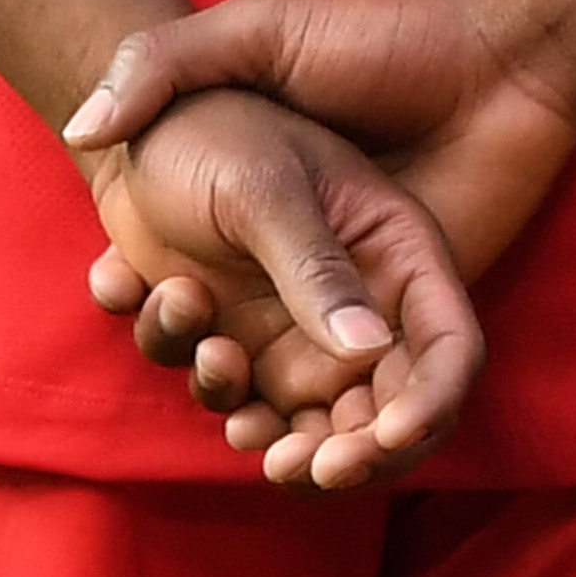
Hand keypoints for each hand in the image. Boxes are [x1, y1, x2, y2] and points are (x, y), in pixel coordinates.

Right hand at [65, 0, 575, 472]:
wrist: (502, 50)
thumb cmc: (380, 34)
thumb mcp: (257, 31)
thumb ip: (163, 63)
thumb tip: (80, 133)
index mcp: (261, 214)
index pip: (188, 290)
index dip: (150, 312)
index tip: (121, 293)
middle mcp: (308, 266)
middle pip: (241, 363)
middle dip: (209, 385)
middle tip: (208, 363)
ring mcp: (372, 301)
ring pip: (311, 406)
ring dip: (279, 439)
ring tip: (254, 428)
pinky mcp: (434, 326)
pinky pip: (395, 411)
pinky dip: (366, 444)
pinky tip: (324, 447)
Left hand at [76, 85, 484, 490]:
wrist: (138, 116)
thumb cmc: (220, 126)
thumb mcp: (268, 189)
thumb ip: (314, 268)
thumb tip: (366, 351)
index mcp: (395, 252)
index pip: (447, 351)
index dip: (425, 410)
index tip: (375, 444)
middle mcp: (351, 301)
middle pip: (374, 413)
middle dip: (330, 451)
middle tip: (282, 460)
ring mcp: (287, 324)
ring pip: (288, 416)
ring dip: (236, 399)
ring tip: (202, 340)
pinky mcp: (226, 332)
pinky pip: (212, 383)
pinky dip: (177, 354)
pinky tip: (129, 283)